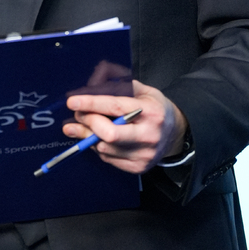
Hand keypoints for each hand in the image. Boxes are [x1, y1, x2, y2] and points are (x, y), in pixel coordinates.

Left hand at [63, 80, 187, 173]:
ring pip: (105, 148)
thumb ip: (118, 83)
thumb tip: (91, 82)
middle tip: (77, 114)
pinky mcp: (138, 167)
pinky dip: (98, 147)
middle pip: (109, 133)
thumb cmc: (155, 108)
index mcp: (150, 111)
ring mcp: (144, 154)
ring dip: (87, 136)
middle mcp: (148, 135)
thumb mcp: (143, 90)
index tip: (73, 102)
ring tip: (80, 126)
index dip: (91, 104)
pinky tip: (96, 138)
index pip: (116, 107)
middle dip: (88, 122)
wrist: (176, 133)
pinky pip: (108, 159)